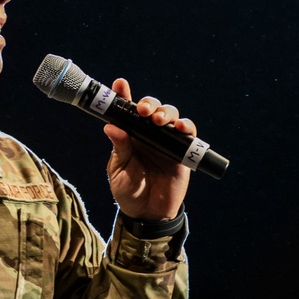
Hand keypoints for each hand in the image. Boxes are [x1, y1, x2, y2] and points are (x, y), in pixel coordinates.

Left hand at [104, 77, 193, 222]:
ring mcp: (165, 140)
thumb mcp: (119, 170)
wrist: (147, 214)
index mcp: (130, 134)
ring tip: (158, 120)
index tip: (120, 84)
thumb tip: (111, 127)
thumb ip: (119, 148)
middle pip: (152, 107)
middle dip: (148, 103)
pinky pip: (188, 133)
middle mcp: (148, 133)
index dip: (124, 94)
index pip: (127, 110)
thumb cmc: (129, 191)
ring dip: (165, 112)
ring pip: (170, 114)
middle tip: (143, 111)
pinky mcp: (181, 151)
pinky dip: (185, 126)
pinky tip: (179, 128)